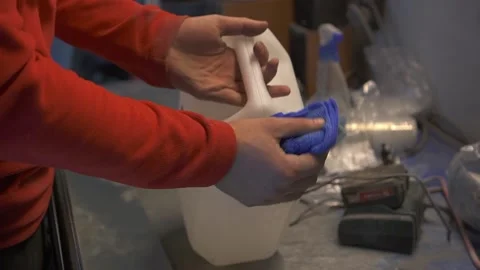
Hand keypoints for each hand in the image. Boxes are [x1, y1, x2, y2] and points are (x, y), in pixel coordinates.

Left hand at [166, 15, 289, 105]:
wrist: (168, 46)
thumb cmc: (191, 33)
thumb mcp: (219, 25)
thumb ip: (241, 26)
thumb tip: (265, 26)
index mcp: (232, 56)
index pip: (254, 61)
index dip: (262, 57)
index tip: (260, 47)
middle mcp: (231, 72)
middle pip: (256, 78)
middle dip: (270, 74)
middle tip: (272, 64)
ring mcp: (225, 84)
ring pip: (250, 91)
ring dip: (267, 90)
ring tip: (283, 88)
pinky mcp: (217, 94)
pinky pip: (237, 100)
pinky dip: (250, 101)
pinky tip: (265, 100)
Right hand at [216, 118, 327, 206]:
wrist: (211, 153)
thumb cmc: (243, 136)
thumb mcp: (272, 126)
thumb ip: (299, 127)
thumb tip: (322, 125)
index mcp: (288, 171)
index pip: (315, 163)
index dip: (320, 151)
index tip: (318, 140)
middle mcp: (282, 190)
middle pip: (308, 180)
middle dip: (312, 164)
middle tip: (306, 150)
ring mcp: (268, 198)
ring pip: (295, 192)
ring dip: (299, 179)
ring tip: (292, 163)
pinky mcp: (254, 201)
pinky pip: (278, 197)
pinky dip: (284, 188)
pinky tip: (276, 176)